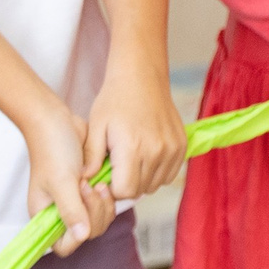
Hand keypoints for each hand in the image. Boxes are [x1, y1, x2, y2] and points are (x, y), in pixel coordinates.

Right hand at [22, 101, 114, 255]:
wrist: (57, 121)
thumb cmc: (52, 149)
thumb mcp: (61, 182)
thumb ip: (71, 210)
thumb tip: (82, 235)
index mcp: (44, 216)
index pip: (62, 245)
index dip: (76, 235)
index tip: (81, 211)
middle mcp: (59, 213)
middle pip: (86, 233)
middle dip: (94, 213)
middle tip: (91, 188)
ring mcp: (74, 203)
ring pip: (98, 220)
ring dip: (102, 204)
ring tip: (98, 182)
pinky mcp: (87, 192)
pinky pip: (103, 205)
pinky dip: (107, 196)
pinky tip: (102, 179)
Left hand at [83, 64, 187, 200]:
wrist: (142, 76)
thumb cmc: (115, 100)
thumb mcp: (95, 126)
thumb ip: (90, 156)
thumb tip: (86, 180)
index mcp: (133, 148)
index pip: (125, 191)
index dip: (112, 188)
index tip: (106, 175)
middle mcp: (156, 152)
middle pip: (140, 191)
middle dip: (126, 185)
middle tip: (116, 167)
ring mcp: (172, 150)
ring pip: (155, 185)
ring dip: (142, 180)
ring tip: (130, 160)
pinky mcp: (182, 146)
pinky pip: (169, 175)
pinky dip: (157, 173)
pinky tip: (145, 157)